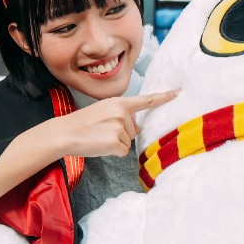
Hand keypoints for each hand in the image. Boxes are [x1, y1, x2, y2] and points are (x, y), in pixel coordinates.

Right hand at [48, 89, 179, 157]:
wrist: (64, 133)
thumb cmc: (83, 123)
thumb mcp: (104, 111)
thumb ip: (122, 116)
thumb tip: (138, 128)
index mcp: (119, 102)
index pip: (146, 100)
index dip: (163, 97)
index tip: (178, 92)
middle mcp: (121, 113)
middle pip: (133, 129)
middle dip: (121, 134)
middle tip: (101, 131)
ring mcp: (119, 128)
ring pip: (128, 142)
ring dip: (115, 143)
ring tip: (98, 137)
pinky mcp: (116, 142)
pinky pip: (122, 151)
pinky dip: (112, 152)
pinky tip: (100, 145)